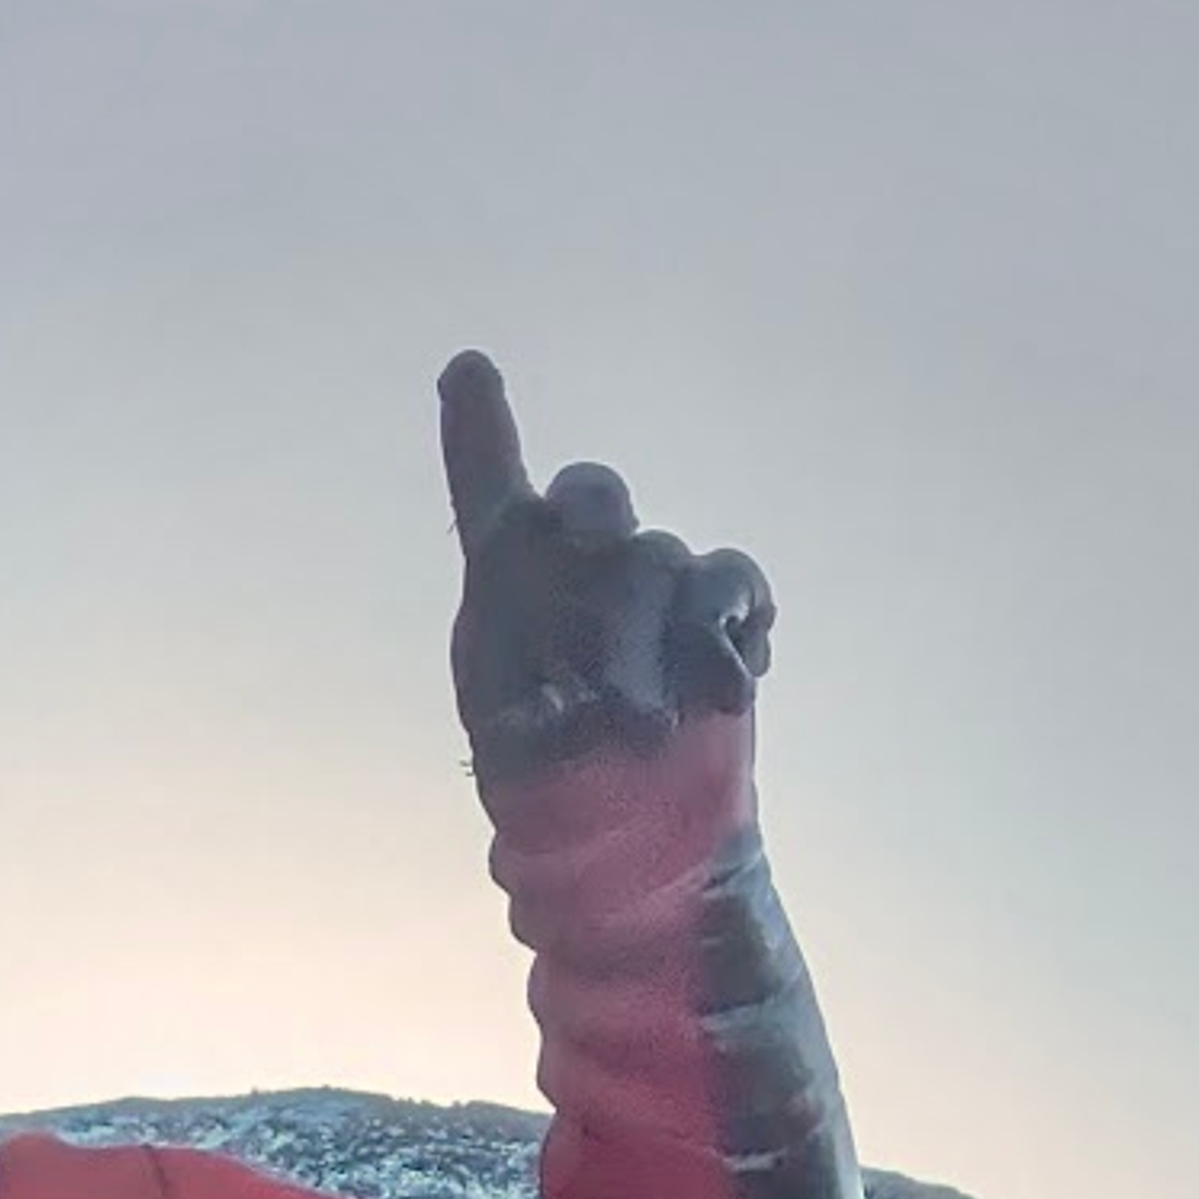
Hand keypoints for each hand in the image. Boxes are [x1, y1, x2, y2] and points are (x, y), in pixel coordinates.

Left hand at [437, 351, 773, 788]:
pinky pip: (731, 582)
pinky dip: (732, 633)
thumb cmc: (555, 787)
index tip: (466, 370)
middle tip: (585, 553)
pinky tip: (726, 690)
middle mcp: (578, 563)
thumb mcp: (522, 766)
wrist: (635, 829)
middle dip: (590, 516)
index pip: (489, 488)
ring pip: (659, 560)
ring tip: (646, 728)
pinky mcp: (716, 610)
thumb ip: (537, 731)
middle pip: (589, 495)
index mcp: (505, 583)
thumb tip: (587, 712)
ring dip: (652, 643)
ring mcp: (652, 579)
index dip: (478, 427)